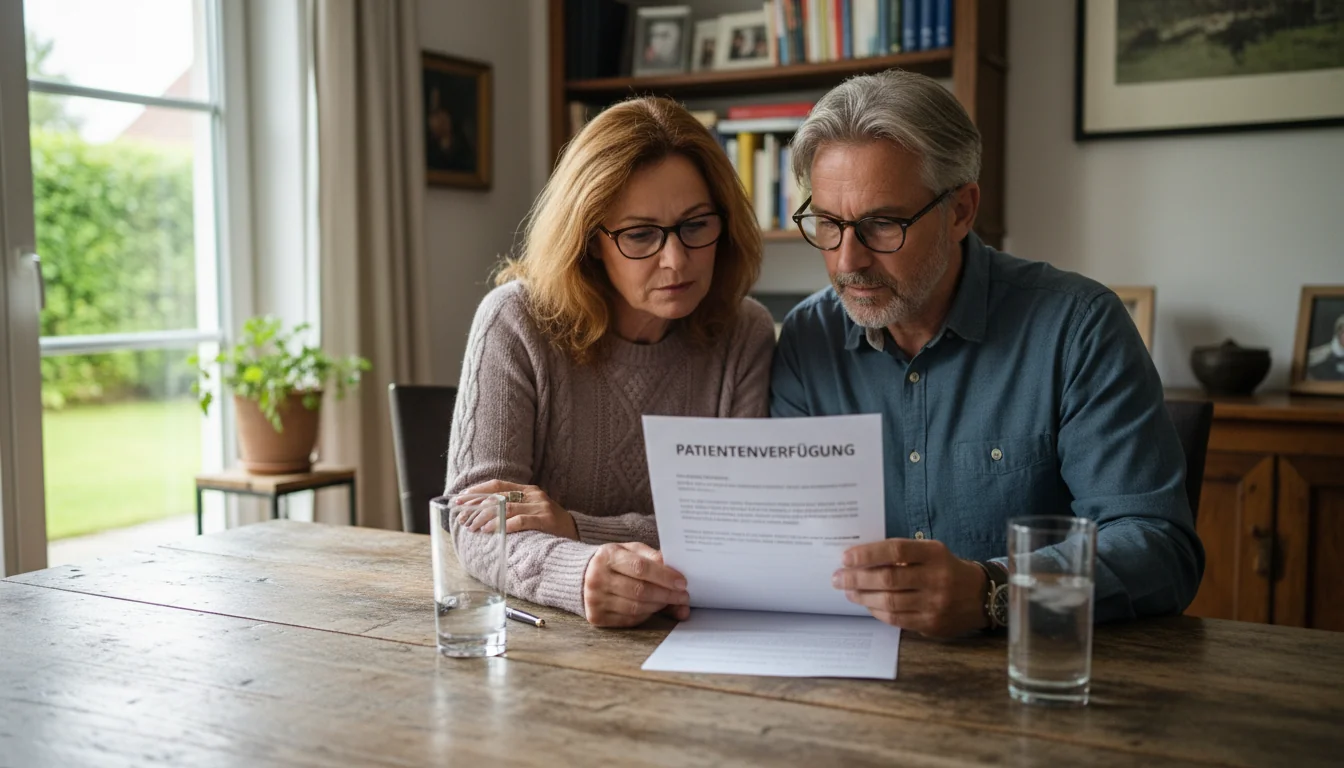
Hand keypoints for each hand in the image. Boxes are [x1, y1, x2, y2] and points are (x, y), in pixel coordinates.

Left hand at [460, 480, 578, 539]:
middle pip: (498, 496)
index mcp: (528, 490)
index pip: (497, 485)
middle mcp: (533, 494)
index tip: (460, 499)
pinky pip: (519, 520)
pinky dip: (502, 525)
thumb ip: (514, 509)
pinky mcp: (545, 520)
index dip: (477, 491)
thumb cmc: (551, 525)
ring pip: (505, 507)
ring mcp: (540, 506)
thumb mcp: (532, 511)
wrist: (579, 533)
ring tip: (472, 526)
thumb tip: (483, 514)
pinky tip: (489, 531)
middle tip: (461, 516)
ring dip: (485, 517)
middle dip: (476, 506)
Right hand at [582, 542, 690, 627]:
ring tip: (672, 601)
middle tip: (684, 596)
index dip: (664, 576)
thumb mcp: (630, 551)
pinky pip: (629, 619)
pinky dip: (646, 615)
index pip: (640, 568)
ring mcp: (595, 600)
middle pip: (640, 591)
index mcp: (607, 557)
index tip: (682, 582)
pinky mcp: (596, 617)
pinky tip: (655, 608)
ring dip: (659, 606)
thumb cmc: (613, 561)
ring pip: (636, 608)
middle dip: (667, 595)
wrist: (580, 576)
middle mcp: (597, 579)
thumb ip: (652, 558)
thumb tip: (675, 573)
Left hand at [832, 538, 987, 637]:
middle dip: (857, 578)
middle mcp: (936, 578)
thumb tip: (861, 559)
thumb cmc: (945, 569)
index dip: (868, 554)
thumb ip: (902, 555)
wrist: (979, 596)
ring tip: (848, 591)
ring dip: (862, 597)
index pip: (896, 551)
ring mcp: (935, 604)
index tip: (846, 557)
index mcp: (934, 554)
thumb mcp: (931, 553)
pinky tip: (867, 604)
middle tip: (838, 577)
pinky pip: (896, 619)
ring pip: (889, 602)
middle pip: (888, 579)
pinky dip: (877, 611)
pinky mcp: (932, 624)